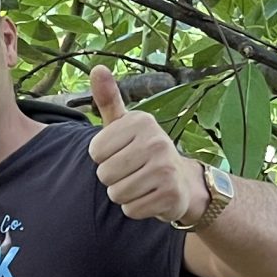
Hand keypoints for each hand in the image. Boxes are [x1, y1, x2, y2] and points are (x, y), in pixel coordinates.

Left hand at [87, 66, 207, 225]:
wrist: (181, 181)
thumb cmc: (142, 150)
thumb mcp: (124, 124)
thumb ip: (108, 99)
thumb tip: (97, 68)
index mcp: (141, 122)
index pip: (95, 151)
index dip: (102, 158)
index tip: (120, 153)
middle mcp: (157, 141)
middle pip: (104, 174)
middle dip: (112, 179)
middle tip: (131, 172)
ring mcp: (166, 168)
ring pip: (116, 194)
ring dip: (123, 195)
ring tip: (140, 184)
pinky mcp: (171, 195)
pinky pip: (131, 209)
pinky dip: (136, 208)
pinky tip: (149, 197)